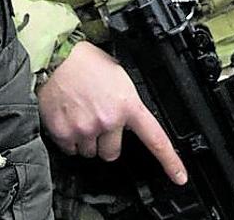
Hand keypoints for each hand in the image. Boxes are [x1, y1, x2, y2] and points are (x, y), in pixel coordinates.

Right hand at [37, 41, 187, 184]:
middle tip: (95, 122)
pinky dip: (68, 138)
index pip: (155, 139)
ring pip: (89, 152)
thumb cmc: (84, 61)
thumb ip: (125, 102)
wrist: (54, 56)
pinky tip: (67, 118)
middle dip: (105, 142)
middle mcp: (108, 120)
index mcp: (127, 105)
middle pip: (112, 153)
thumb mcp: (117, 76)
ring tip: (78, 114)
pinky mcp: (63, 132)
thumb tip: (127, 117)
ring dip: (85, 140)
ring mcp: (85, 128)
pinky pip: (69, 149)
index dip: (170, 162)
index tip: (179, 177)